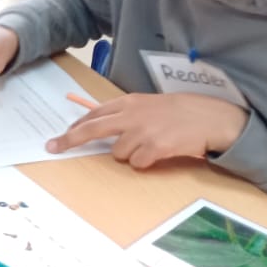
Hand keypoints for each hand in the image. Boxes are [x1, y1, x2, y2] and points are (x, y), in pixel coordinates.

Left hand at [46, 92, 249, 168]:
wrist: (212, 118)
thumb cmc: (182, 112)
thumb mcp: (150, 105)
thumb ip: (126, 114)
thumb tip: (101, 125)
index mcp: (130, 102)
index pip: (94, 115)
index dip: (75, 127)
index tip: (60, 137)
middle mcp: (132, 115)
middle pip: (92, 129)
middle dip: (70, 139)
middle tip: (54, 148)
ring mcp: (143, 131)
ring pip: (118, 153)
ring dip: (130, 155)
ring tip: (152, 145)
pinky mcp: (155, 147)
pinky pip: (138, 163)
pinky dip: (147, 162)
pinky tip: (162, 151)